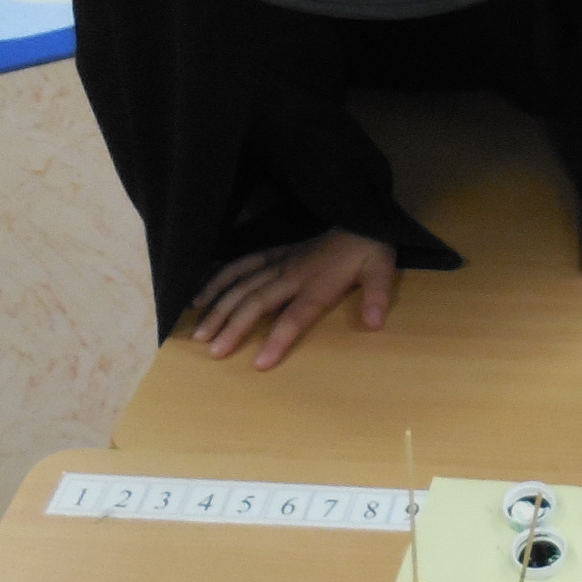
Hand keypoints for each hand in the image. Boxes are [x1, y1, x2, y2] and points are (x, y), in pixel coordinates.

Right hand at [189, 229, 397, 370]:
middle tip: (213, 352)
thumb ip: (378, 297)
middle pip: (257, 302)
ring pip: (241, 285)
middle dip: (234, 327)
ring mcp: (279, 261)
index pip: (295, 316)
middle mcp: (292, 274)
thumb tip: (376, 323)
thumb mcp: (382, 271)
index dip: (278, 339)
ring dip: (219, 307)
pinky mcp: (273, 253)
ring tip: (198, 332)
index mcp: (318, 284)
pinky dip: (218, 279)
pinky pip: (240, 265)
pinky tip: (199, 296)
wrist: (359, 218)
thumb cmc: (369, 251)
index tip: (259, 363)